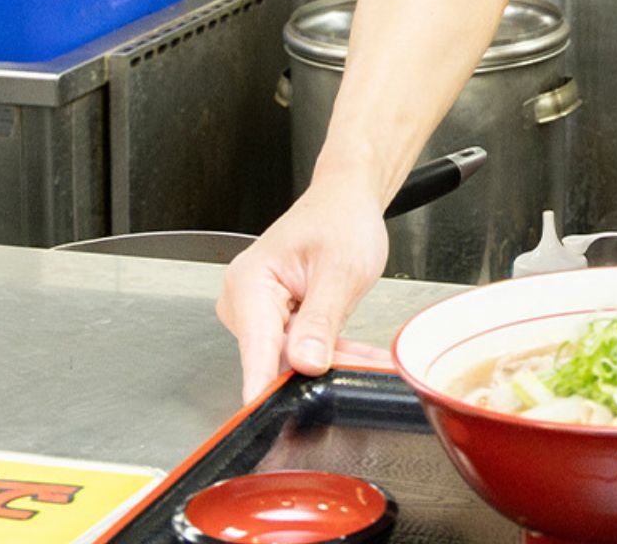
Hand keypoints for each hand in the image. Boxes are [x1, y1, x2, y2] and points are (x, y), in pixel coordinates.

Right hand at [215, 187, 390, 395]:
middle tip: (364, 368)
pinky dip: (332, 353)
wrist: (344, 201)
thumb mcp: (340, 269)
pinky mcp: (276, 322)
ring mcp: (258, 314)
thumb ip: (321, 319)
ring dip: (333, 361)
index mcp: (250, 282)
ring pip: (292, 359)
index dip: (262, 383)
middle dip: (320, 371)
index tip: (263, 414)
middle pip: (275, 357)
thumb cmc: (340, 220)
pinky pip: (301, 351)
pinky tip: (360, 354)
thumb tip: (305, 364)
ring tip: (371, 357)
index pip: (256, 345)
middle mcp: (245, 300)